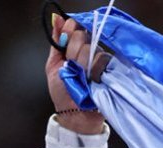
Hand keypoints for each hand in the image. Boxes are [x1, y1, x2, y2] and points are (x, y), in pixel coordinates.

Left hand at [46, 14, 108, 134]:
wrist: (74, 114)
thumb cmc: (63, 92)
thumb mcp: (53, 66)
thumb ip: (55, 43)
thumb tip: (57, 19)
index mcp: (75, 46)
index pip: (76, 27)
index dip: (69, 32)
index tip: (64, 43)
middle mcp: (89, 49)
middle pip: (82, 36)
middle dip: (72, 52)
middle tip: (70, 68)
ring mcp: (100, 58)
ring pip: (91, 48)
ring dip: (80, 65)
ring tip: (79, 78)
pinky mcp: (110, 68)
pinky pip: (101, 60)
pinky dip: (92, 71)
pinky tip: (89, 81)